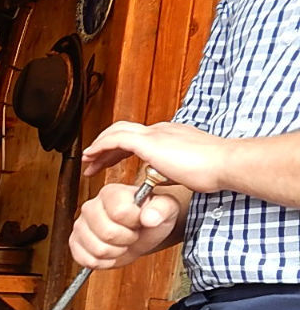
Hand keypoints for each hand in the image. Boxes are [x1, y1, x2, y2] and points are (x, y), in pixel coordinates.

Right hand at [69, 182, 182, 269]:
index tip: (140, 221)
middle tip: (132, 234)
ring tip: (122, 244)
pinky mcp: (75, 243)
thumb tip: (150, 217)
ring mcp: (81, 225)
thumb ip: (161, 208)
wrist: (142, 232)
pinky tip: (111, 253)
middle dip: (126, 240)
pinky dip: (103, 263)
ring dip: (116, 252)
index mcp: (111, 193)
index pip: (119, 212)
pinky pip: (86, 260)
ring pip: (98, 250)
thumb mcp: (166, 208)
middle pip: (107, 233)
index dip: (134, 223)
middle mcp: (91, 206)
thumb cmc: (152, 217)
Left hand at [82, 121, 227, 191]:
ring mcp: (156, 133)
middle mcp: (161, 130)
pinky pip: (116, 139)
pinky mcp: (150, 142)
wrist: (225, 164)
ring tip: (86, 161)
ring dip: (98, 146)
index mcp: (170, 136)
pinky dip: (101, 147)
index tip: (107, 162)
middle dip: (104, 146)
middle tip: (90, 161)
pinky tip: (90, 157)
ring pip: (117, 132)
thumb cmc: (213, 172)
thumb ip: (170, 172)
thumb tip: (161, 179)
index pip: (137, 138)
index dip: (118, 150)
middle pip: (123, 131)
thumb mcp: (185, 172)